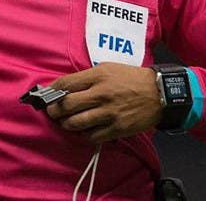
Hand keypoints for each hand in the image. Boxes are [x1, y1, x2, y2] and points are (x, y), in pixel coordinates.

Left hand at [45, 63, 160, 142]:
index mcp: (97, 76)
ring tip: (64, 122)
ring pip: (76, 123)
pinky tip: (82, 130)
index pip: (66, 84)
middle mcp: (101, 94)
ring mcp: (108, 113)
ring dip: (66, 124)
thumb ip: (87, 78)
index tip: (46, 95)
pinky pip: (92, 136)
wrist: (159, 93)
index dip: (52, 91)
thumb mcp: (107, 69)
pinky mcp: (116, 129)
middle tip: (52, 111)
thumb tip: (65, 88)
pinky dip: (83, 134)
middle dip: (54, 110)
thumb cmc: (131, 78)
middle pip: (66, 106)